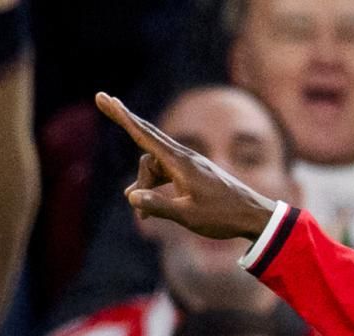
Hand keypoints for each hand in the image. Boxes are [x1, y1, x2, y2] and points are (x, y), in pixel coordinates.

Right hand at [96, 95, 279, 242]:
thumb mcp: (187, 216)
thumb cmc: (222, 216)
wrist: (253, 215)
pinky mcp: (191, 173)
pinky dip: (154, 189)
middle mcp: (183, 157)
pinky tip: (149, 214)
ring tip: (144, 218)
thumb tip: (130, 195)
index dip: (122, 116)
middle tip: (100, 98)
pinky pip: (164, 174)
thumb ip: (158, 206)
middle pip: (145, 143)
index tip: (105, 98)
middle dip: (125, 123)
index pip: (144, 134)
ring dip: (144, 187)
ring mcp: (188, 164)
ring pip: (153, 165)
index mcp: (180, 163)